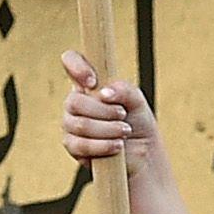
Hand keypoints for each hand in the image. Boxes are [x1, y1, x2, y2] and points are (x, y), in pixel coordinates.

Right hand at [58, 50, 154, 174]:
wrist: (143, 152)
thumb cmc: (137, 121)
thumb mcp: (137, 100)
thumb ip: (124, 89)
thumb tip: (104, 92)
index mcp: (89, 83)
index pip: (71, 61)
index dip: (76, 66)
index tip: (94, 82)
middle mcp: (76, 101)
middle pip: (74, 102)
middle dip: (103, 111)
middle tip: (123, 115)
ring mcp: (71, 124)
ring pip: (80, 125)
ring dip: (107, 129)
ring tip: (125, 131)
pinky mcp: (73, 147)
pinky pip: (80, 146)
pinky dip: (103, 145)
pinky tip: (117, 145)